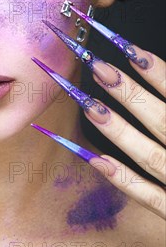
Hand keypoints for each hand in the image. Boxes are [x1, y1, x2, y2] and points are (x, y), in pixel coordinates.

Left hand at [86, 47, 165, 218]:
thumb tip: (155, 66)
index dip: (157, 70)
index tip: (128, 47)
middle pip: (162, 120)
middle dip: (129, 93)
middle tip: (97, 66)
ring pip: (150, 156)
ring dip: (119, 130)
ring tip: (88, 104)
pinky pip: (153, 200)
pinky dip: (125, 181)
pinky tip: (97, 161)